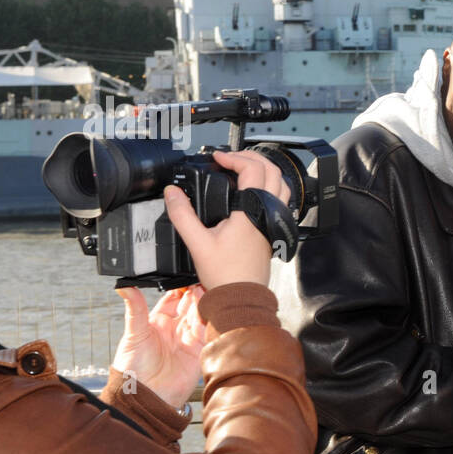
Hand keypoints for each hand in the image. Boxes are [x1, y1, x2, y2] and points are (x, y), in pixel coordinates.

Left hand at [111, 285, 205, 409]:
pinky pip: (208, 332)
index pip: (174, 298)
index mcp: (158, 321)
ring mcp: (187, 339)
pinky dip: (210, 322)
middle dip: (196, 293)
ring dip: (203, 305)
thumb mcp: (133, 334)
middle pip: (190, 304)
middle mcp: (174, 328)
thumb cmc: (132, 369)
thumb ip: (135, 309)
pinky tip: (209, 313)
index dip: (181, 287)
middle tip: (199, 284)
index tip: (186, 279)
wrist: (145, 396)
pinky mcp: (199, 351)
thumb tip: (123, 286)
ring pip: (200, 316)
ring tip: (204, 296)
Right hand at [164, 150, 291, 289]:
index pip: (253, 169)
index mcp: (251, 212)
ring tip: (242, 168)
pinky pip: (280, 199)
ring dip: (264, 169)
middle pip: (272, 170)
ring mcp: (273, 220)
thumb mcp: (197, 242)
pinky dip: (270, 186)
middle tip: (230, 158)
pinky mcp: (273, 229)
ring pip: (281, 183)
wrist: (241, 296)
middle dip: (251, 157)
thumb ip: (182, 214)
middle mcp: (267, 213)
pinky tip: (253, 191)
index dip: (234, 157)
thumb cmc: (225, 274)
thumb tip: (172, 193)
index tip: (218, 158)